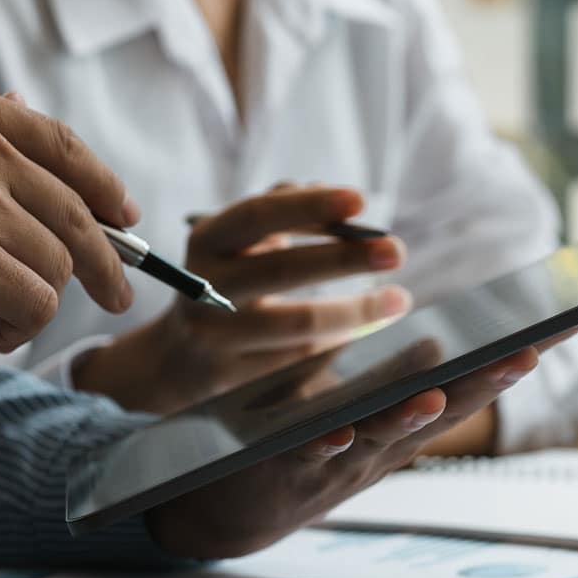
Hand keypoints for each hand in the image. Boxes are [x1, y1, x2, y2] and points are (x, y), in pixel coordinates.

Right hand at [0, 76, 137, 347]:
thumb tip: (31, 134)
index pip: (61, 143)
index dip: (102, 185)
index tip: (124, 215)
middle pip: (77, 212)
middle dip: (107, 263)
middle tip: (118, 298)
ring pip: (57, 267)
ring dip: (33, 304)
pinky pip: (37, 304)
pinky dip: (19, 328)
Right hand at [75, 186, 410, 413]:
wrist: (179, 356)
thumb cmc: (229, 280)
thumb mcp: (242, 240)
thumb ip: (287, 208)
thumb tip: (345, 204)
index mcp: (207, 241)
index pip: (258, 215)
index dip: (309, 206)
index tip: (360, 200)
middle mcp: (204, 288)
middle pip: (281, 271)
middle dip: (344, 259)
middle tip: (395, 251)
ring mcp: (217, 337)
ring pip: (297, 326)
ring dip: (355, 312)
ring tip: (398, 300)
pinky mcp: (234, 377)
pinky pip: (299, 359)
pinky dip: (339, 342)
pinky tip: (366, 330)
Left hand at [147, 347, 539, 558]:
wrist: (229, 511)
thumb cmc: (299, 449)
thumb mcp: (354, 410)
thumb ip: (391, 380)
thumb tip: (441, 340)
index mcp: (399, 426)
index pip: (465, 386)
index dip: (509, 360)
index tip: (561, 321)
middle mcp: (380, 450)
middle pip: (440, 414)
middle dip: (483, 385)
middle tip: (529, 351)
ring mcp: (337, 465)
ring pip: (380, 440)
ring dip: (409, 419)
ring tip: (439, 393)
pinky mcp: (287, 473)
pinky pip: (308, 458)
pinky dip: (326, 446)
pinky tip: (338, 430)